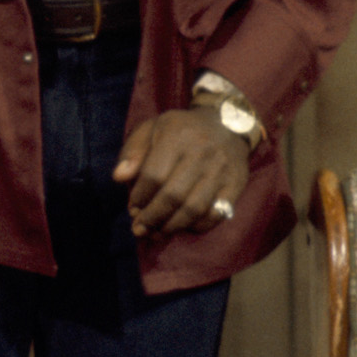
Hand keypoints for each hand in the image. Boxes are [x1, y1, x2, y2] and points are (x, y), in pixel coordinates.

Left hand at [111, 107, 251, 235]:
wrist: (226, 123)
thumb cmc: (181, 130)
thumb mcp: (152, 129)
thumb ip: (132, 152)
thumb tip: (119, 177)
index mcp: (176, 135)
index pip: (153, 175)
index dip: (139, 197)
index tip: (132, 208)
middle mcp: (202, 152)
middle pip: (173, 196)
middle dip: (152, 218)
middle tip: (140, 229)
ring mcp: (221, 169)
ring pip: (194, 209)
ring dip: (172, 226)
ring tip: (157, 233)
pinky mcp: (236, 184)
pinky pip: (216, 214)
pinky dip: (197, 226)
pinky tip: (183, 226)